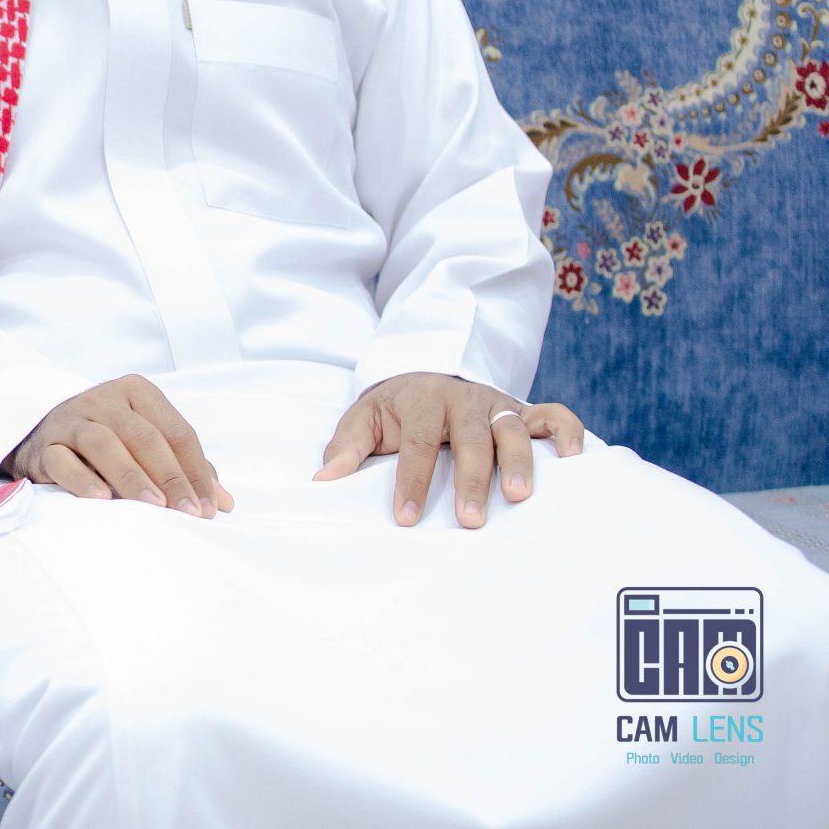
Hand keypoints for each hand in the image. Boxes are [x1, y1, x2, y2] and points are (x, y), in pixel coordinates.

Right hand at [3, 374, 232, 516]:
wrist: (43, 436)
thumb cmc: (109, 441)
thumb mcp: (147, 443)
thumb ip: (184, 467)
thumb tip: (223, 503)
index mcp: (136, 392)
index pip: (176, 431)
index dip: (196, 471)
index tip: (209, 507)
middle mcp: (103, 399)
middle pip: (144, 436)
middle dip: (171, 476)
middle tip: (187, 512)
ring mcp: (71, 420)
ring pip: (103, 443)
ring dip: (132, 476)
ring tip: (153, 506)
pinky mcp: (45, 445)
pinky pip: (62, 460)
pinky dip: (82, 479)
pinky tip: (101, 498)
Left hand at [315, 372, 584, 526]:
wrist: (425, 377)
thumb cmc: (394, 411)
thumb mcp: (363, 420)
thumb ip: (345, 449)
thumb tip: (323, 483)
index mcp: (421, 402)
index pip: (417, 444)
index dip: (412, 481)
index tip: (407, 519)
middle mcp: (463, 400)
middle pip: (469, 438)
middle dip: (470, 479)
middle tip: (469, 521)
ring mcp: (497, 405)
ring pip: (512, 429)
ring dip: (519, 462)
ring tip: (519, 498)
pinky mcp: (525, 411)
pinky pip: (555, 415)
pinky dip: (568, 433)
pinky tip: (576, 461)